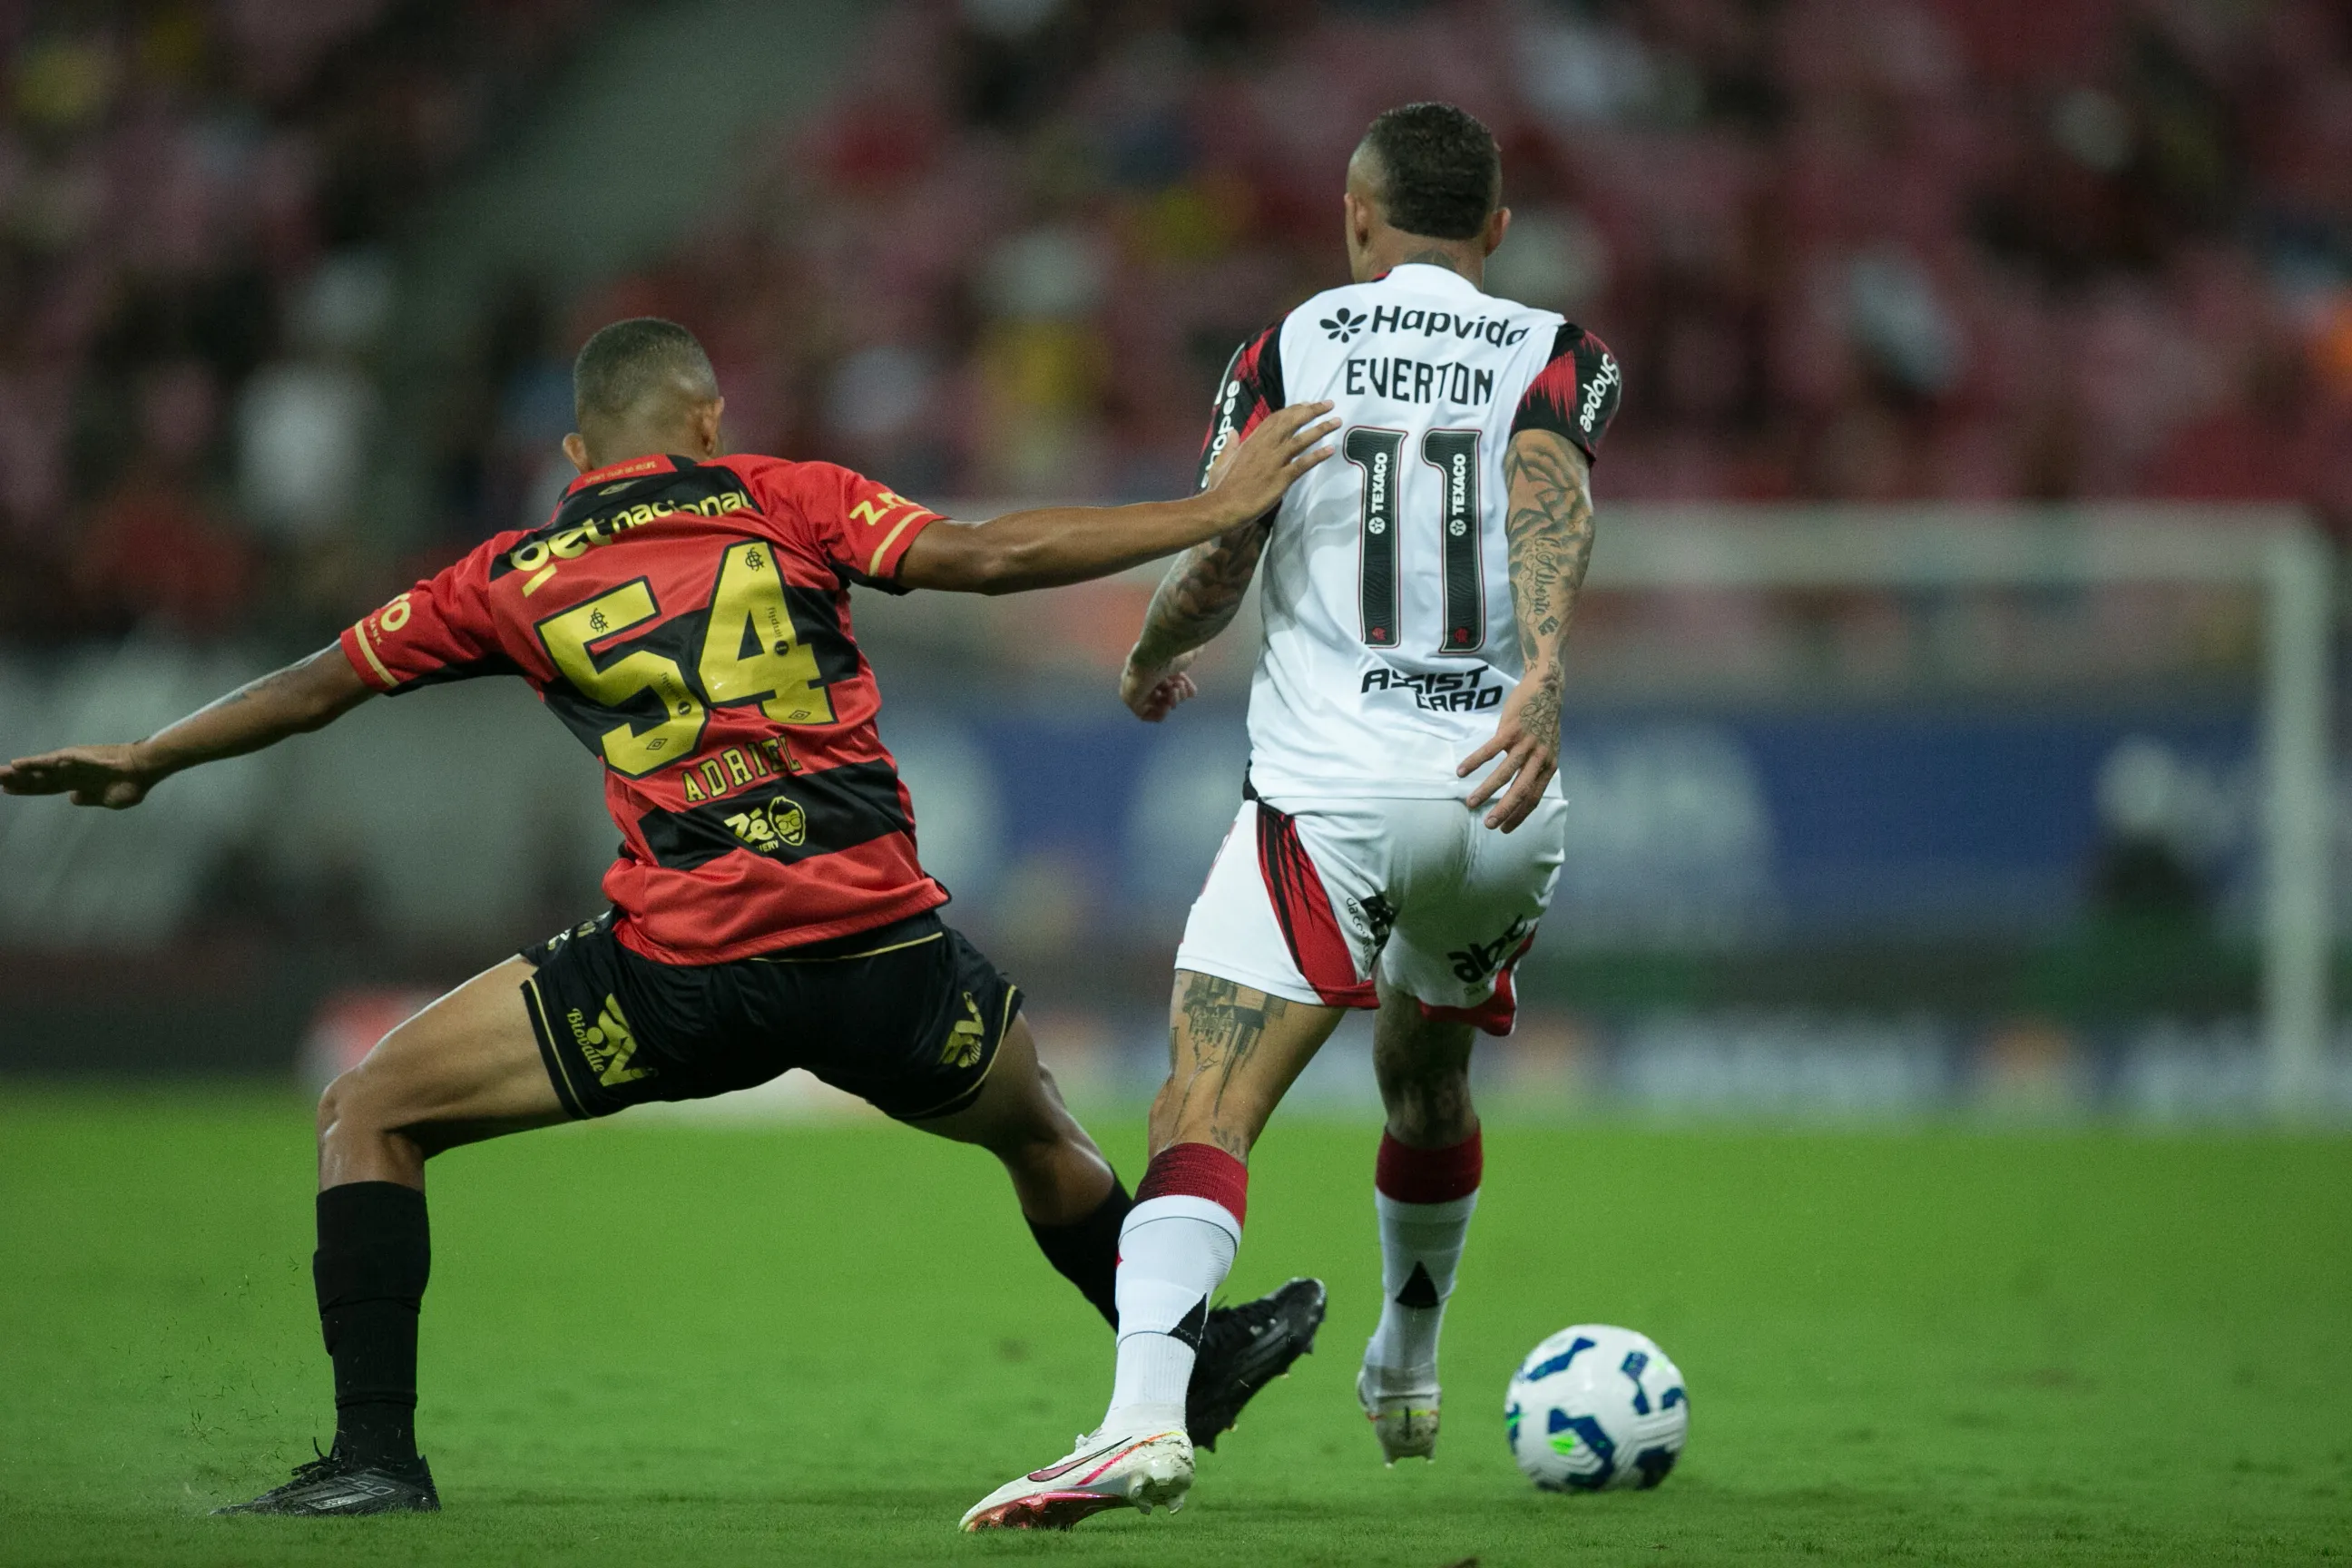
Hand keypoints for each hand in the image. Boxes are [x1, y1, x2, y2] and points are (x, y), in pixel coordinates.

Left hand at [0, 744, 160, 808]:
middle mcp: (70, 772)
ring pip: (38, 769)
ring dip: (17, 773)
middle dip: (15, 781)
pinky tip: (16, 764)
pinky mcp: (75, 757)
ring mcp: (71, 764)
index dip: (26, 789)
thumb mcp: (108, 800)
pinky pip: (50, 761)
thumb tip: (72, 798)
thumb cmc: (132, 784)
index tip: (6, 791)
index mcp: (77, 783)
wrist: (144, 771)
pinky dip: (33, 762)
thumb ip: (89, 799)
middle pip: (36, 779)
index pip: (45, 787)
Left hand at [1121, 649, 1198, 721]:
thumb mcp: (1185, 653)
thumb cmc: (1170, 653)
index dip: (1184, 688)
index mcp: (1156, 663)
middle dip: (1179, 694)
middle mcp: (1145, 676)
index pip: (1171, 681)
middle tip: (1179, 686)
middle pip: (1166, 693)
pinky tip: (1166, 705)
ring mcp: (1137, 688)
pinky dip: (1160, 713)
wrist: (1153, 655)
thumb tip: (1200, 648)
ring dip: (1172, 700)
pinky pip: (1146, 715)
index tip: (1192, 691)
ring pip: (1158, 703)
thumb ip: (1193, 653)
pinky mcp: (1131, 700)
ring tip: (1173, 690)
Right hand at [1204, 401, 1337, 524]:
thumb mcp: (1222, 460)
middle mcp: (1265, 446)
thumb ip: (1230, 445)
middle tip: (1329, 404)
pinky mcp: (1281, 478)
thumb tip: (1232, 432)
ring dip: (1321, 429)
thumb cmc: (1222, 487)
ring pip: (1300, 440)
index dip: (1294, 410)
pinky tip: (1330, 450)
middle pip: (1292, 422)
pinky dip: (1317, 456)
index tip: (1307, 404)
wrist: (1223, 506)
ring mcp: (1274, 462)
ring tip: (1337, 422)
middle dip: (1312, 411)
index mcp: (1252, 441)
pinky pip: (1302, 464)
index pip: (1276, 418)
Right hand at [1458, 672, 1560, 831]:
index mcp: (1549, 765)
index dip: (1520, 815)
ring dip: (1486, 790)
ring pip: (1504, 773)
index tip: (1505, 829)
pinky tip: (1461, 771)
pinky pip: (1490, 751)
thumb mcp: (1548, 748)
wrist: (1547, 689)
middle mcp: (1540, 757)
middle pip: (1521, 790)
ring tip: (1470, 802)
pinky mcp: (1511, 730)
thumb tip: (1520, 788)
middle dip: (1504, 810)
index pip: (1534, 797)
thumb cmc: (1544, 720)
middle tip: (1489, 825)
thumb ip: (1536, 767)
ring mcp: (1525, 743)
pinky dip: (1474, 762)